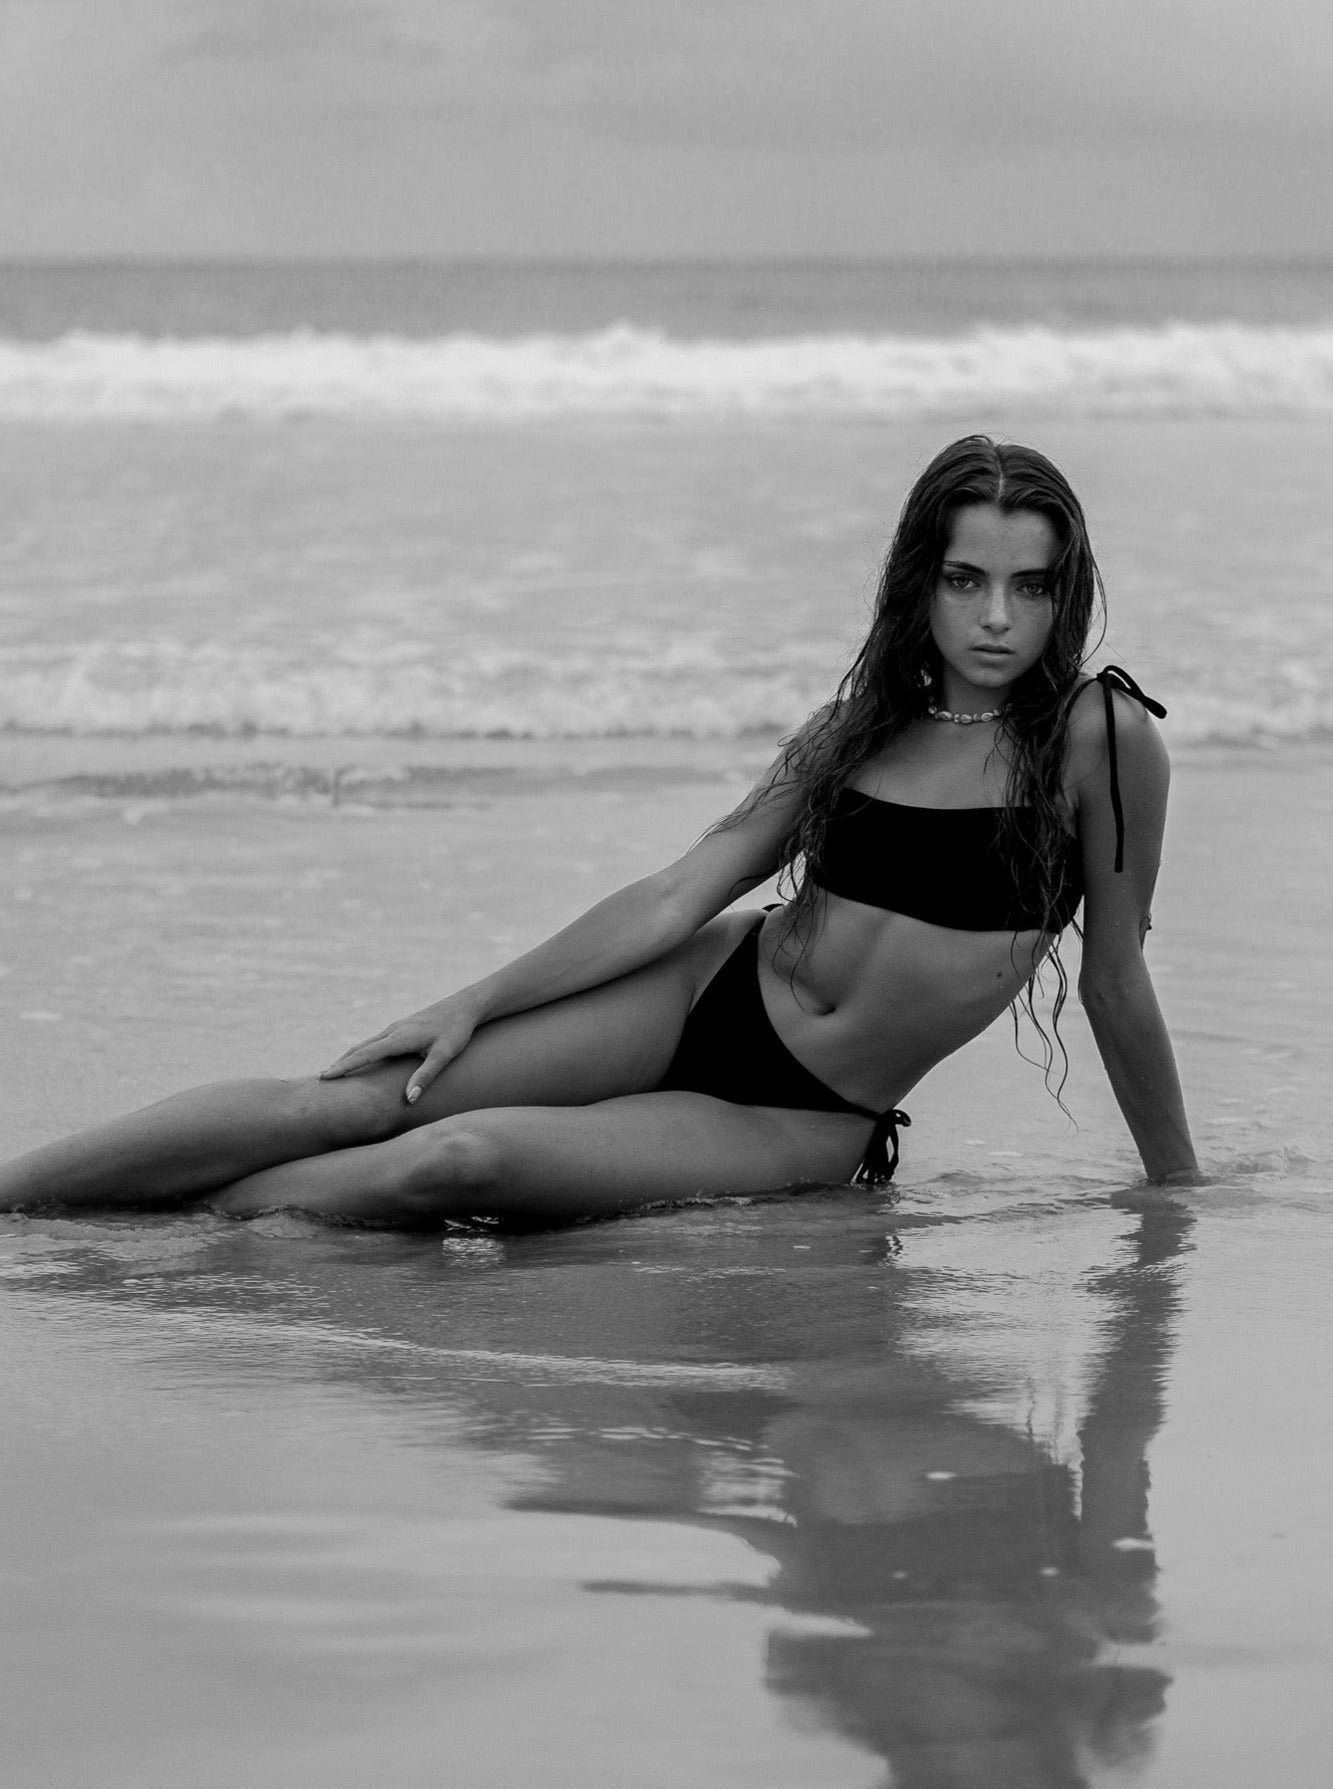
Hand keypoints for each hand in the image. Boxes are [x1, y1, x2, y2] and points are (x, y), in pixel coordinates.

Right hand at [319, 996, 479, 1103]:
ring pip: (366, 1044)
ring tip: (334, 1071)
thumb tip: (409, 1099)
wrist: (465, 1006)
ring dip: (349, 1057)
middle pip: (359, 1049)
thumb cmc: (456, 1031)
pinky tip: (361, 1058)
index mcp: (399, 1038)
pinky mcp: (401, 1027)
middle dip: (340, 1063)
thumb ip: (426, 1076)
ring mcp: (396, 1027)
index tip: (326, 1077)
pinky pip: (375, 1041)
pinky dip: (361, 1051)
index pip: (365, 1055)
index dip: (345, 1067)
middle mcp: (393, 1031)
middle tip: (321, 1079)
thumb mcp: (444, 1055)